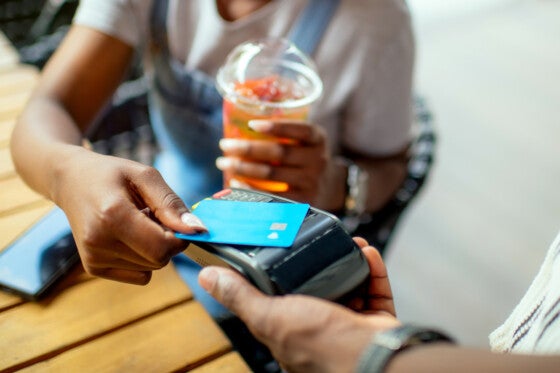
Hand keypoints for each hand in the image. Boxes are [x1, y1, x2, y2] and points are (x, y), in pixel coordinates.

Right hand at [54, 148, 206, 284]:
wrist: (71, 182)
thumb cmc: (113, 175)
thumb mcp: (145, 176)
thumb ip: (171, 203)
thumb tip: (197, 230)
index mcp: (112, 215)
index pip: (162, 247)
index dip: (179, 237)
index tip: (176, 220)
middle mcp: (99, 241)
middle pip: (159, 260)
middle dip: (167, 242)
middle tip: (154, 217)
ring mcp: (94, 258)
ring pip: (151, 268)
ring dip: (153, 248)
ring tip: (137, 223)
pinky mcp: (93, 268)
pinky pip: (139, 275)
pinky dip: (142, 259)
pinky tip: (128, 237)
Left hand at [198, 238, 399, 372]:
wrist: (374, 358)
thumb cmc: (321, 345)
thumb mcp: (270, 316)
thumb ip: (241, 296)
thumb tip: (208, 278)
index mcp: (290, 330)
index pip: (281, 298)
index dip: (282, 274)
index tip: (285, 247)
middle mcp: (319, 327)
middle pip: (318, 287)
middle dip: (321, 262)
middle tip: (321, 240)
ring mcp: (349, 323)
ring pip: (349, 285)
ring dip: (349, 260)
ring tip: (349, 241)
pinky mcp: (374, 320)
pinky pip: (375, 290)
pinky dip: (373, 270)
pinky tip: (368, 252)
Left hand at [216, 120, 339, 205]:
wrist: (326, 188)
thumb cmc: (302, 157)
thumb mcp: (303, 141)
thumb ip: (283, 132)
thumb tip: (237, 120)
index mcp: (318, 139)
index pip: (300, 130)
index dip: (276, 126)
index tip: (251, 124)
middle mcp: (318, 160)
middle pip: (279, 152)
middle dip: (248, 148)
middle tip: (224, 144)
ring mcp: (310, 182)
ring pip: (272, 173)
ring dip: (243, 167)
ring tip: (223, 162)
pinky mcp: (301, 202)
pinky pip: (271, 195)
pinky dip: (249, 189)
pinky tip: (234, 181)